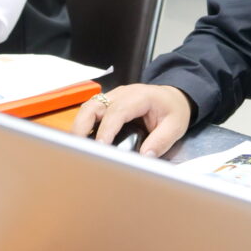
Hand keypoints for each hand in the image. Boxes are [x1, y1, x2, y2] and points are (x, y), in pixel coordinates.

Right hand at [70, 84, 192, 156]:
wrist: (174, 97)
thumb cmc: (173, 110)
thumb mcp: (175, 126)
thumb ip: (161, 141)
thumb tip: (144, 157)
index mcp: (140, 97)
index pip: (118, 111)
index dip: (107, 129)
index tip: (100, 147)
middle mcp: (122, 94)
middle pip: (94, 105)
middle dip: (82, 126)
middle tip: (77, 148)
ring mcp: (112, 97)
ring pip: (88, 107)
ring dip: (79, 126)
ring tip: (75, 148)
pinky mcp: (107, 104)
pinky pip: (90, 112)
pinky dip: (83, 126)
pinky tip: (82, 143)